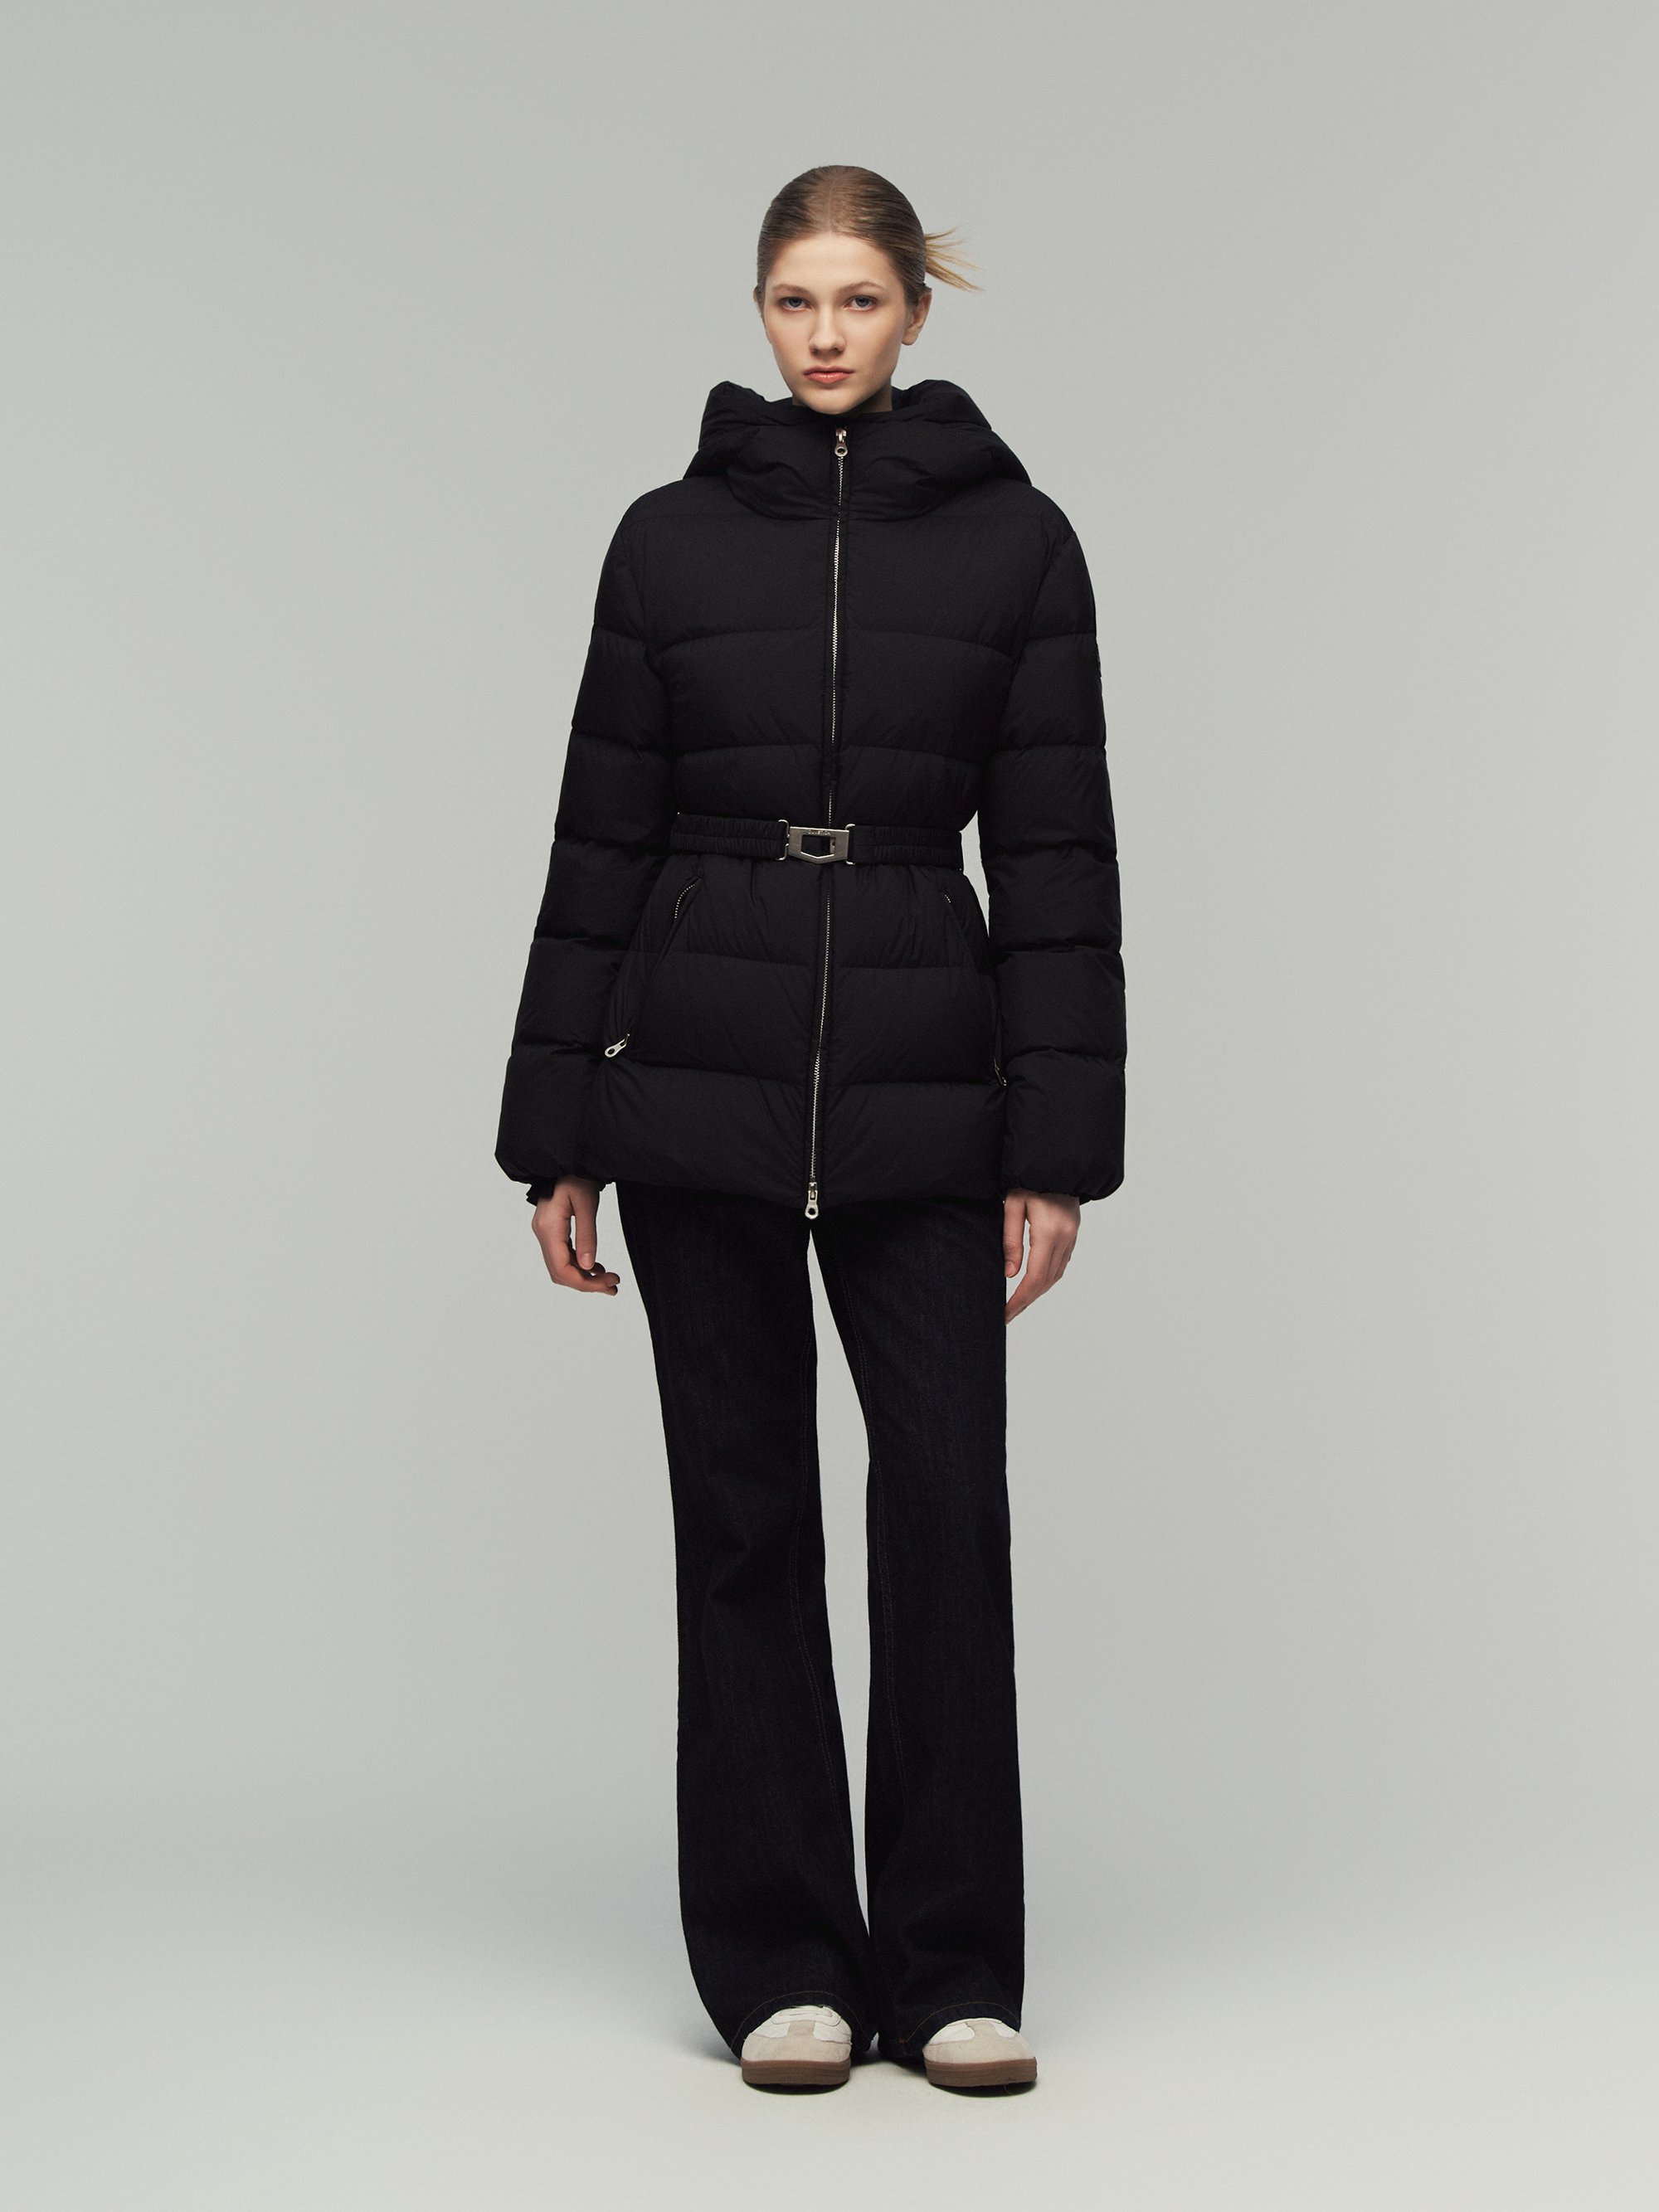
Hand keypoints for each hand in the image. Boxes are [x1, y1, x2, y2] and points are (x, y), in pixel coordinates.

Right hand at [532, 1176, 620, 1294]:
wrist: (567, 1159)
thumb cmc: (576, 1176)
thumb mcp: (587, 1203)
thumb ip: (587, 1236)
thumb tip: (588, 1267)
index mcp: (549, 1228)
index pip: (561, 1269)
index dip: (584, 1283)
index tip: (608, 1284)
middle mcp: (542, 1233)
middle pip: (560, 1272)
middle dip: (587, 1283)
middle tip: (613, 1286)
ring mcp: (545, 1232)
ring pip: (561, 1266)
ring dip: (584, 1277)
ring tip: (609, 1281)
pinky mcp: (552, 1230)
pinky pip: (563, 1255)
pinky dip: (580, 1265)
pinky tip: (596, 1268)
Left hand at [1002, 1188, 1079, 1321]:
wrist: (1057, 1162)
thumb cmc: (1031, 1180)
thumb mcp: (1013, 1206)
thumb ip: (1011, 1241)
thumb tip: (1010, 1274)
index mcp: (1049, 1232)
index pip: (1034, 1277)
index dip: (1020, 1299)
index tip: (1005, 1313)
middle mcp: (1065, 1238)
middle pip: (1047, 1281)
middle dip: (1027, 1301)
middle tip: (1008, 1315)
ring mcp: (1072, 1237)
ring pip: (1056, 1275)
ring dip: (1038, 1292)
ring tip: (1018, 1303)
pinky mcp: (1073, 1234)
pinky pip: (1061, 1264)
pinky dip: (1047, 1278)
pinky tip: (1034, 1283)